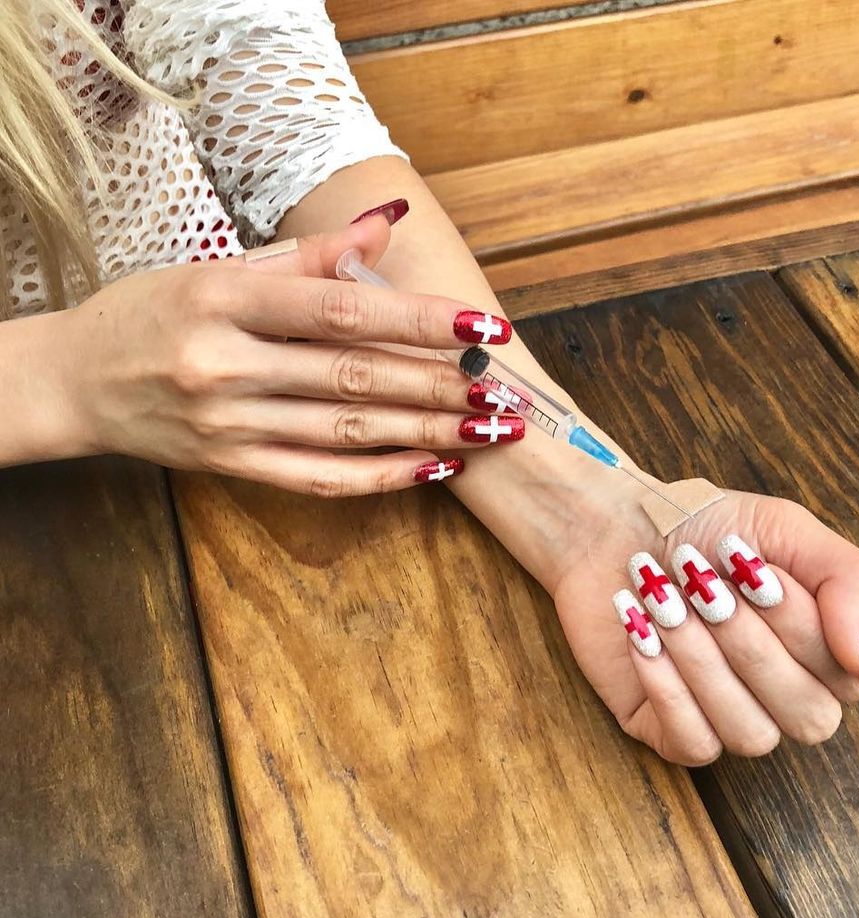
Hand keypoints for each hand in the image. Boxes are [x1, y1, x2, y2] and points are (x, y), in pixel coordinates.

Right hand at [56, 219, 520, 494]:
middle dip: (440, 384)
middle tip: (505, 390)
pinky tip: (432, 470)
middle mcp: (227, 363)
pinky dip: (381, 477)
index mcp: (225, 297)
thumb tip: (386, 223)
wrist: (77, 381)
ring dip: (428, 432)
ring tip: (489, 431)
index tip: (483, 327)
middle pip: (355, 374)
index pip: (340, 308)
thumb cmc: (153, 311)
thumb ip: (310, 255)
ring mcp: (229, 423)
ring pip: (348, 430)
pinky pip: (319, 478)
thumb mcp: (220, 267)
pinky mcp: (231, 466)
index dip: (418, 319)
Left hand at [548, 470, 858, 764]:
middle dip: (745, 638)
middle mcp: (787, 699)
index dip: (795, 620)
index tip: (751, 563)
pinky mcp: (668, 731)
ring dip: (701, 659)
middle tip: (699, 577)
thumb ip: (853, 584)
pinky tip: (641, 632)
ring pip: (750, 734)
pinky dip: (665, 685)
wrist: (617, 529)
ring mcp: (728, 720)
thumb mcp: (787, 531)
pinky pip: (690, 742)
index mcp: (827, 655)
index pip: (846, 674)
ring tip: (662, 598)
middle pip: (804, 713)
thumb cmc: (707, 530)